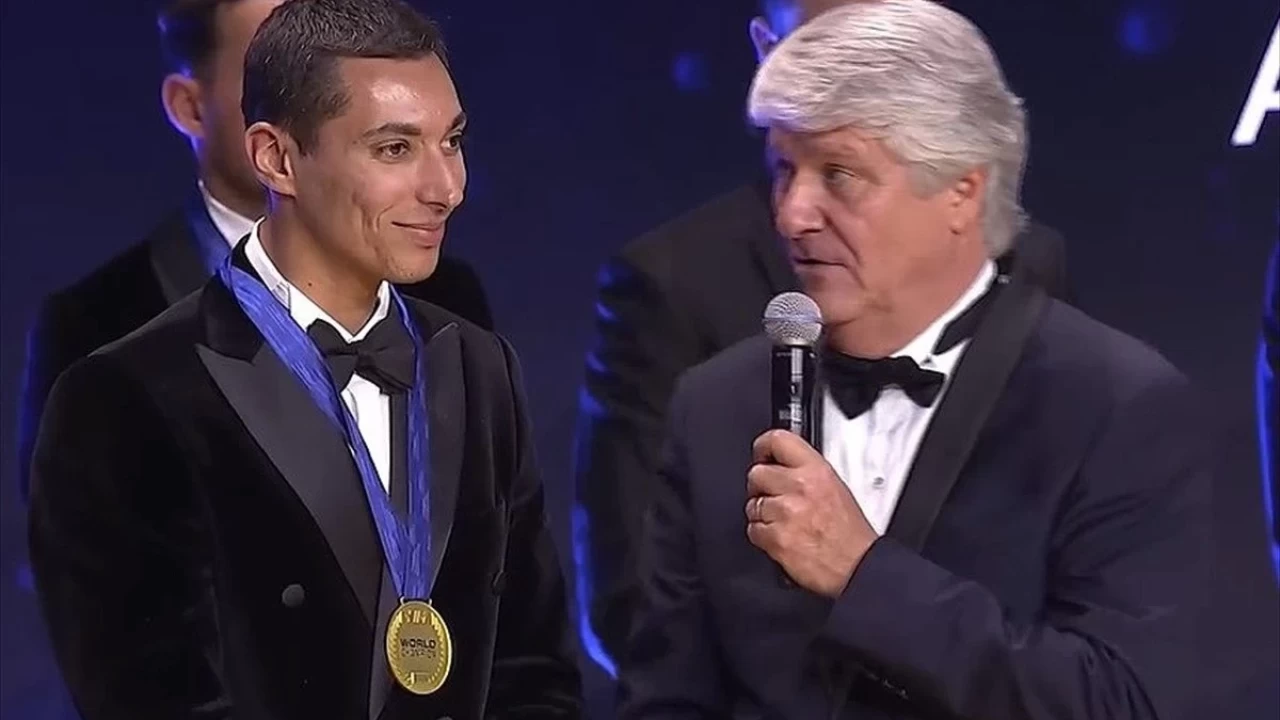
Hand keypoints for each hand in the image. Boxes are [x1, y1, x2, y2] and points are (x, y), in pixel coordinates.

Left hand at [745, 429, 876, 597]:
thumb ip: (806, 471)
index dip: (763, 446)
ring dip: (762, 513)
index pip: (778, 440)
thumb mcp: (835, 487)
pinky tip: (780, 536)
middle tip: (772, 496)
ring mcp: (785, 513)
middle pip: (756, 473)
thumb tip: (781, 463)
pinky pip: (753, 529)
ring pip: (752, 504)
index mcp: (816, 471)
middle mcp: (800, 487)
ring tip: (783, 522)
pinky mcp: (776, 538)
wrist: (858, 566)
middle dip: (760, 486)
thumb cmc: (850, 533)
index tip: (761, 454)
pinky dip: (762, 535)